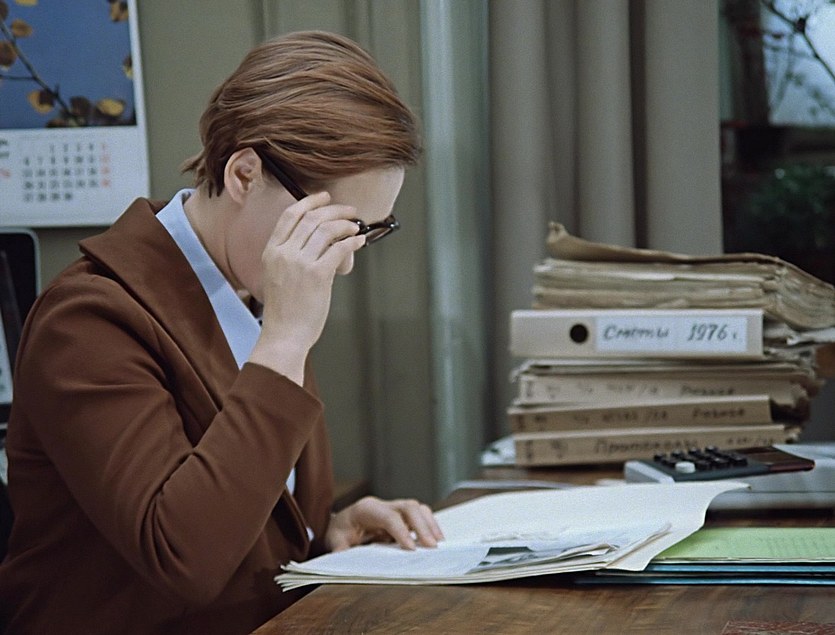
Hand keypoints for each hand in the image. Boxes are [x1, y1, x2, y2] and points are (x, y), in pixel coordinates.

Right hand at [249, 192, 364, 382]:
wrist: (284, 335)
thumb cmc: (285, 311)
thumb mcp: (277, 276)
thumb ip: (291, 256)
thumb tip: (320, 241)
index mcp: (271, 251)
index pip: (290, 216)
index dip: (309, 202)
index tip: (324, 197)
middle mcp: (284, 254)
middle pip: (312, 218)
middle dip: (334, 209)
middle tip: (348, 211)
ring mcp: (300, 264)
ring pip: (327, 230)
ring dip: (345, 224)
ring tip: (355, 227)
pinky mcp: (318, 275)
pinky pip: (339, 249)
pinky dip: (352, 241)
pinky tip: (358, 241)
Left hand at [325, 496, 444, 551]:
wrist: (342, 523)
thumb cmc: (340, 532)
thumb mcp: (334, 541)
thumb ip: (340, 550)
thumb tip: (345, 559)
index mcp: (366, 509)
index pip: (389, 517)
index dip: (401, 531)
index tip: (412, 549)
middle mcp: (383, 505)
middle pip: (408, 507)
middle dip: (422, 526)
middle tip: (432, 547)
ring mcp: (394, 508)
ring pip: (417, 509)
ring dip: (430, 525)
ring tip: (438, 544)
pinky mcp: (402, 515)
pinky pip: (420, 516)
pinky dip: (430, 526)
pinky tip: (435, 540)